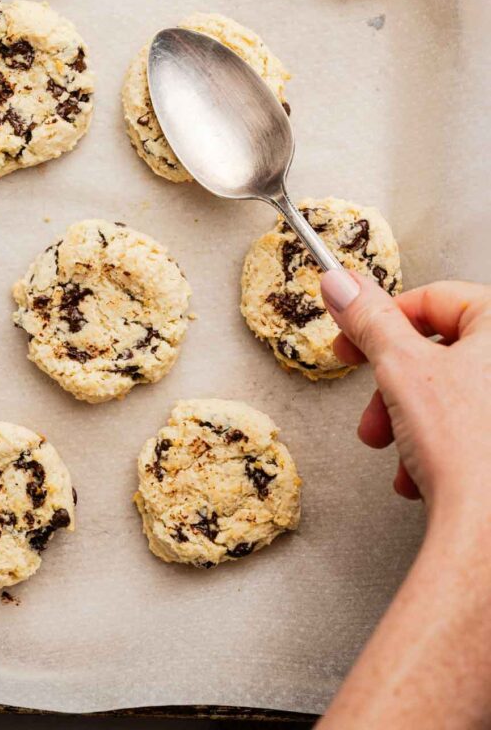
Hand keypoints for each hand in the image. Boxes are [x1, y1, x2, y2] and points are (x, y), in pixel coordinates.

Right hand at [320, 271, 490, 520]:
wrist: (490, 534)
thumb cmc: (468, 451)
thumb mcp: (399, 368)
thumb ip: (369, 318)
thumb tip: (342, 283)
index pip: (434, 298)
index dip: (382, 320)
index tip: (352, 339)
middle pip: (442, 350)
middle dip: (393, 386)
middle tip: (369, 403)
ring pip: (453, 394)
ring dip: (410, 421)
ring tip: (393, 449)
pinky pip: (475, 428)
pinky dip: (441, 447)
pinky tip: (420, 475)